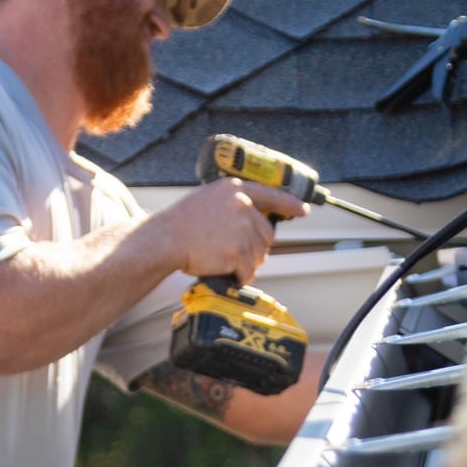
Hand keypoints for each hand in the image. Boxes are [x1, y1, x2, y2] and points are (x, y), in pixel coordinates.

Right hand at [158, 178, 307, 286]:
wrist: (165, 239)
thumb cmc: (179, 222)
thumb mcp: (206, 198)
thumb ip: (230, 203)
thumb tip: (248, 216)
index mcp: (235, 190)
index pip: (272, 195)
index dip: (289, 204)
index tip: (301, 210)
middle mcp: (242, 207)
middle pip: (266, 233)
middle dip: (255, 247)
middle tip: (235, 252)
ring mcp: (241, 230)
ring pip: (258, 255)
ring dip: (245, 263)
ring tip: (223, 260)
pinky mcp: (237, 252)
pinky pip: (248, 270)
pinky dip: (239, 276)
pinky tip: (226, 272)